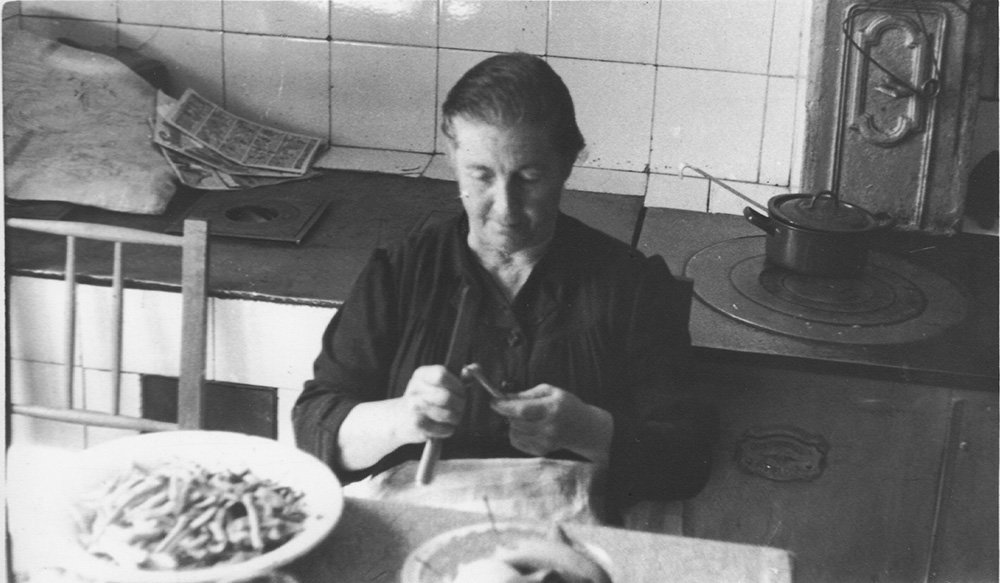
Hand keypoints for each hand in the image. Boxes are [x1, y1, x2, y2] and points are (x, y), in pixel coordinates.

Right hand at [394, 365, 465, 443]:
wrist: (399, 418)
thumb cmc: (425, 398)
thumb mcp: (438, 383)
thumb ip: (459, 375)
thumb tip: (475, 368)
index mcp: (421, 374)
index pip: (442, 374)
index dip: (456, 384)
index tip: (460, 391)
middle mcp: (415, 389)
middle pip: (446, 397)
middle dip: (459, 404)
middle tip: (460, 407)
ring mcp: (414, 408)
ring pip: (448, 414)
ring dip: (455, 418)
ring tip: (452, 417)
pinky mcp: (416, 425)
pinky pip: (444, 429)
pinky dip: (448, 429)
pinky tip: (442, 426)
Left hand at [490, 384, 611, 463]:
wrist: (584, 429)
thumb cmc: (566, 405)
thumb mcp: (551, 391)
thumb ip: (528, 393)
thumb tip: (506, 397)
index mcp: (552, 409)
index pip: (522, 409)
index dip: (505, 406)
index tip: (494, 402)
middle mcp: (549, 428)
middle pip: (516, 422)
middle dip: (509, 413)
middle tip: (513, 407)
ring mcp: (546, 442)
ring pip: (514, 433)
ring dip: (513, 424)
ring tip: (524, 418)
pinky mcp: (542, 451)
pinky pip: (517, 443)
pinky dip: (517, 434)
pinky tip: (527, 428)